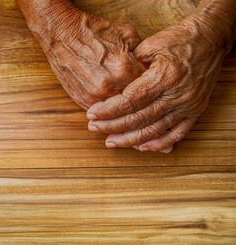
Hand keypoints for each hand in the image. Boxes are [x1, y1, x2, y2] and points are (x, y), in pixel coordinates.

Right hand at [17, 0, 144, 109]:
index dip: (150, 83)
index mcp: (124, 69)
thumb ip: (141, 53)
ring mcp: (94, 96)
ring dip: (121, 104)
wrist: (62, 35)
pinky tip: (107, 96)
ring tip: (120, 92)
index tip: (149, 82)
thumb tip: (148, 66)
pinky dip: (107, 107)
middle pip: (134, 101)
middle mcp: (110, 86)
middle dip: (136, 95)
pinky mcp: (82, 101)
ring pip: (118, 110)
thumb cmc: (92, 32)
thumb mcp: (126, 33)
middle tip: (136, 88)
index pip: (147, 86)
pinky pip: (102, 112)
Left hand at [86, 9, 231, 151]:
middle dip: (113, 125)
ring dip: (130, 139)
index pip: (130, 101)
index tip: (92, 114)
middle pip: (138, 118)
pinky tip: (141, 147)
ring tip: (111, 142)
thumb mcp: (151, 44)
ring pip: (154, 130)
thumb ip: (131, 66)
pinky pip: (176, 134)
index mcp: (164, 77)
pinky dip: (158, 143)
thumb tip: (112, 83)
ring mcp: (187, 106)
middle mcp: (176, 95)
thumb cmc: (180, 38)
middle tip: (94, 128)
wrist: (212, 38)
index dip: (109, 110)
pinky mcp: (195, 111)